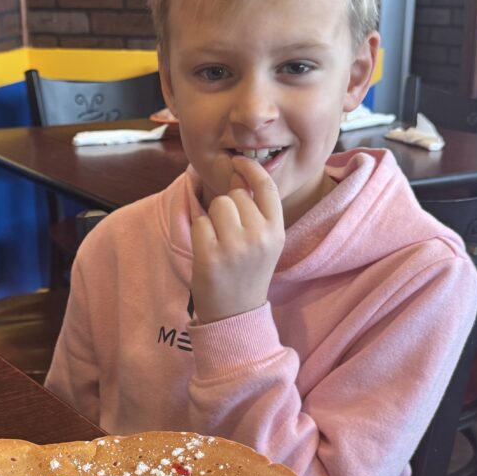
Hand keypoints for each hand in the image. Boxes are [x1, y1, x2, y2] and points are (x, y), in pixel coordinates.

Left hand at [191, 156, 284, 324]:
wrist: (236, 314)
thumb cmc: (248, 274)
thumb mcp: (266, 243)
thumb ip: (257, 212)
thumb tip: (238, 174)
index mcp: (276, 231)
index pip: (266, 186)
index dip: (250, 169)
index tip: (238, 161)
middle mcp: (259, 236)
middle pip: (234, 194)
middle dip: (228, 207)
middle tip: (230, 235)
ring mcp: (234, 246)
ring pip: (217, 204)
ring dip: (213, 218)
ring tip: (220, 243)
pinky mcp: (211, 255)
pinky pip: (200, 222)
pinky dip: (200, 234)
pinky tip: (209, 252)